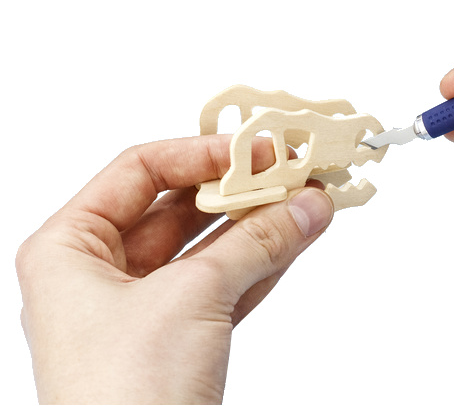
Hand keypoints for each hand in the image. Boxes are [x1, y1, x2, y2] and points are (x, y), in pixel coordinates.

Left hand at [15, 135, 333, 403]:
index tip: (256, 149)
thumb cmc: (121, 396)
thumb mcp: (192, 297)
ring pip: (209, 248)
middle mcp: (99, 275)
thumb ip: (255, 241)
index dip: (202, 154)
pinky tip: (298, 238)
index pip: (140, 171)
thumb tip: (305, 205)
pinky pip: (225, 285)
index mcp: (69, 250)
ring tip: (308, 199)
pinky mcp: (178, 341)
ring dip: (260, 225)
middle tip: (291, 171)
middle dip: (240, 190)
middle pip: (180, 209)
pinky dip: (262, 262)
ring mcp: (141, 311)